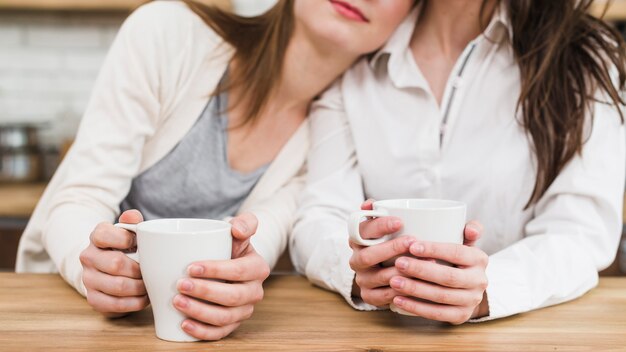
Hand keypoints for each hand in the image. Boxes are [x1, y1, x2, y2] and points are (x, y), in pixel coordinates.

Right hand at [79, 210, 148, 317]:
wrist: (108, 268)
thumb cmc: (125, 247)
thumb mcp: (128, 231)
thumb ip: (132, 221)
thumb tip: (134, 217)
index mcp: (96, 237)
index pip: (103, 235)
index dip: (124, 239)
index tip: (137, 243)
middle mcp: (88, 257)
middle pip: (115, 264)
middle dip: (139, 268)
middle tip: (152, 270)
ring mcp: (88, 279)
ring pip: (117, 286)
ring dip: (140, 287)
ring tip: (150, 284)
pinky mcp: (94, 299)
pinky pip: (116, 304)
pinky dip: (135, 302)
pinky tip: (144, 297)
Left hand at [172, 213, 270, 340]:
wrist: (230, 262)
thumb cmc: (230, 245)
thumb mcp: (238, 230)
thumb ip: (244, 223)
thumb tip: (237, 229)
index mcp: (258, 268)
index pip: (239, 271)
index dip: (216, 270)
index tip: (190, 267)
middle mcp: (255, 291)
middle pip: (233, 297)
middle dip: (205, 292)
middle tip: (180, 285)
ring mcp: (245, 310)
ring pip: (225, 318)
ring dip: (200, 312)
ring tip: (177, 302)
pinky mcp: (233, 324)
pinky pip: (221, 333)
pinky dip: (202, 332)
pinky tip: (184, 324)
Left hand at [389, 240, 488, 323]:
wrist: (467, 288)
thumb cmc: (457, 259)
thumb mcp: (465, 242)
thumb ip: (468, 230)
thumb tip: (470, 229)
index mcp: (479, 259)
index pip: (456, 252)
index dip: (434, 249)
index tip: (412, 246)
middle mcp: (480, 281)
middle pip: (448, 276)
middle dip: (421, 270)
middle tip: (399, 263)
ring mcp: (472, 301)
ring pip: (441, 296)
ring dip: (415, 289)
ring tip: (394, 281)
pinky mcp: (462, 316)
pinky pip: (437, 314)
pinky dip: (416, 308)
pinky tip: (398, 300)